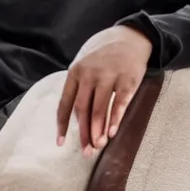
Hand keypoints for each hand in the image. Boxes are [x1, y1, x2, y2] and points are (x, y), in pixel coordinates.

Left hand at [56, 26, 151, 156]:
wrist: (128, 39)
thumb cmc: (103, 59)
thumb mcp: (85, 68)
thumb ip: (79, 89)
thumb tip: (78, 120)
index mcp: (75, 73)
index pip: (65, 102)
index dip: (62, 124)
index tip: (60, 142)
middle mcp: (89, 74)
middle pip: (82, 108)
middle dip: (84, 132)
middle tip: (86, 151)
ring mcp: (108, 76)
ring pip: (99, 108)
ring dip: (98, 130)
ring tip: (98, 146)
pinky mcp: (127, 80)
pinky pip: (119, 103)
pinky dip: (114, 119)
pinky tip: (111, 133)